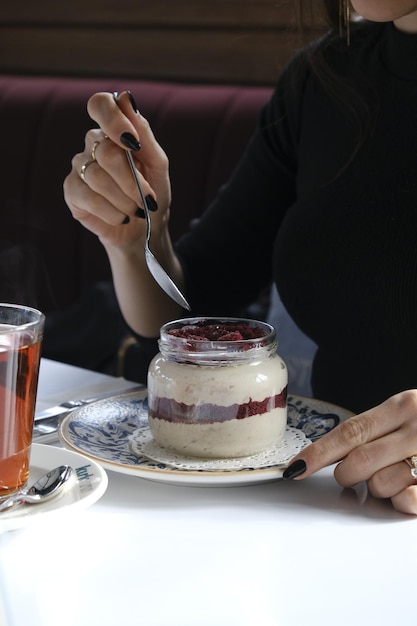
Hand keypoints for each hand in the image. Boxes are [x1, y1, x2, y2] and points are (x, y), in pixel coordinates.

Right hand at [63, 90, 170, 249]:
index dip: (113, 119)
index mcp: (114, 131)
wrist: (144, 229)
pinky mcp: (71, 191)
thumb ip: (145, 134)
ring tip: (135, 210)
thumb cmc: (152, 194)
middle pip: (106, 152)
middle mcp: (93, 144)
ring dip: (125, 200)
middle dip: (132, 181)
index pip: (100, 104)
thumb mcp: (158, 165)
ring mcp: (79, 167)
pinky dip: (112, 212)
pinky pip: (89, 198)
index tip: (132, 142)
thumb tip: (127, 99)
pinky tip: (121, 217)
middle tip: (146, 199)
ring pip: (98, 177)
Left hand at [283, 390, 416, 514]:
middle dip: (348, 475)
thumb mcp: (407, 412)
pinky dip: (402, 501)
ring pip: (382, 487)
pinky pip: (409, 502)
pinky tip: (409, 490)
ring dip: (380, 488)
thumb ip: (373, 430)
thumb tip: (329, 455)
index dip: (318, 453)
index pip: (349, 432)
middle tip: (355, 473)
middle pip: (358, 463)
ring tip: (397, 474)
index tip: (295, 468)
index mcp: (404, 406)